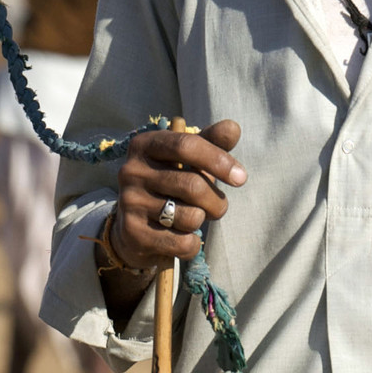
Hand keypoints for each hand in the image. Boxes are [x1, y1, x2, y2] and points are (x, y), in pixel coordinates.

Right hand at [103, 120, 244, 277]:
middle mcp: (132, 171)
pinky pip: (181, 243)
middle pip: (192, 185)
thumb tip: (233, 128)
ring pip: (190, 217)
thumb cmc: (169, 184)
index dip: (218, 160)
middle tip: (220, 207)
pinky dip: (192, 243)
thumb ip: (211, 142)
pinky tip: (183, 237)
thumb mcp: (187, 159)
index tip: (241, 177)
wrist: (133, 228)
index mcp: (145, 144)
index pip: (186, 145)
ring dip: (202, 220)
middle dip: (216, 200)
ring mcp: (130, 203)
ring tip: (194, 218)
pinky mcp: (133, 234)